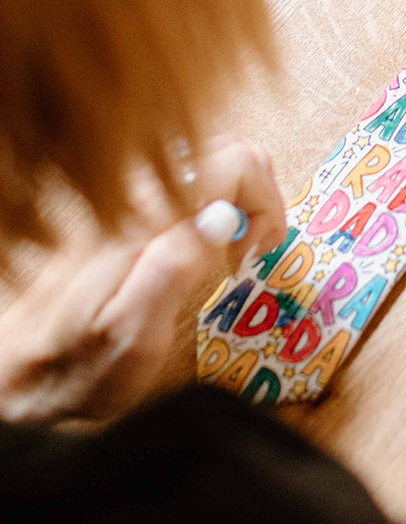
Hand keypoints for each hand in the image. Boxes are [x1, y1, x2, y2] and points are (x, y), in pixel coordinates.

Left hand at [0, 136, 284, 422]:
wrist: (18, 370)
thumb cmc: (78, 368)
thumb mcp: (134, 336)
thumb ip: (176, 269)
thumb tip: (223, 217)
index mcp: (147, 219)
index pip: (236, 161)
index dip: (264, 205)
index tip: (251, 256)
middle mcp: (138, 195)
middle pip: (230, 153)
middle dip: (258, 201)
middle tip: (247, 257)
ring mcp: (131, 198)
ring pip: (212, 165)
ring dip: (238, 206)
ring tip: (228, 257)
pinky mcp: (127, 210)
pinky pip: (189, 186)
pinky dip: (213, 212)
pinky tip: (198, 254)